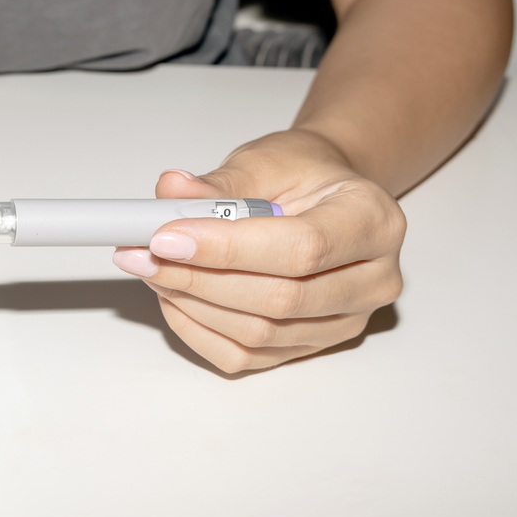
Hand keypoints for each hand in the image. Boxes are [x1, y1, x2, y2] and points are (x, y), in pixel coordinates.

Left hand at [112, 130, 405, 372]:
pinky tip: (172, 296)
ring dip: (192, 303)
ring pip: (259, 333)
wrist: (323, 195)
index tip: (167, 236)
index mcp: (373, 222)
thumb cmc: (302, 175)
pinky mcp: (311, 346)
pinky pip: (246, 356)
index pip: (301, 248)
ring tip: (150, 268)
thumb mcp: (265, 160)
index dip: (227, 248)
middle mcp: (373, 279)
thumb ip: (219, 183)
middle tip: (143, 253)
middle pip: (280, 298)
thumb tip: (171, 192)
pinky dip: (198, 329)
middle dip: (199, 277)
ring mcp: (346, 320)